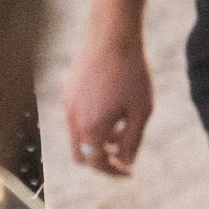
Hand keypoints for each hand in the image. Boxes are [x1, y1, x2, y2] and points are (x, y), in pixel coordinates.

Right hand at [63, 34, 154, 180]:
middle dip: (101, 160)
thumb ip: (133, 140)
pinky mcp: (67, 91)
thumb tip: (127, 161)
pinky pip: (75, 118)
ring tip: (121, 131)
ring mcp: (67, 104)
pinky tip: (111, 111)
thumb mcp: (141, 110)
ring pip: (77, 136)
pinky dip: (90, 125)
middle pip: (82, 154)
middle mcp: (73, 118)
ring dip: (97, 141)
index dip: (113, 171)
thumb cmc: (132, 73)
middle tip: (122, 157)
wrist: (112, 36)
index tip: (129, 171)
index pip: (97, 163)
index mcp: (91, 127)